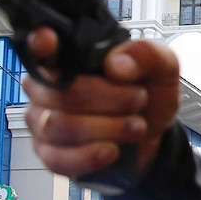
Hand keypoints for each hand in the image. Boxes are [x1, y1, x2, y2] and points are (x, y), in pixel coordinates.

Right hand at [23, 27, 179, 180]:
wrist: (154, 136)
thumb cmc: (147, 96)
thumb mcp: (161, 69)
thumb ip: (146, 56)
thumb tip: (116, 66)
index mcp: (67, 58)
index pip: (39, 45)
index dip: (39, 43)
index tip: (49, 42)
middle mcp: (46, 87)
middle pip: (62, 92)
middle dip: (110, 99)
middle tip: (138, 100)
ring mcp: (43, 122)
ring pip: (60, 126)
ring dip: (107, 128)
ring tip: (135, 126)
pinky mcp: (50, 154)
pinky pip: (59, 158)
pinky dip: (90, 156)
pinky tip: (112, 151)